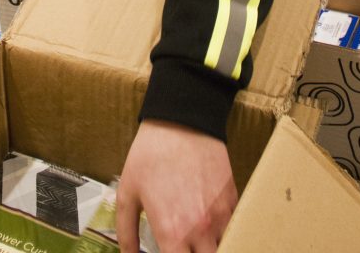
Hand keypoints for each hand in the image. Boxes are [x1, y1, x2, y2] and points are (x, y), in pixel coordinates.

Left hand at [116, 121, 237, 252]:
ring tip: (195, 241)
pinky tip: (208, 224)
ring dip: (210, 248)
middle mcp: (200, 231)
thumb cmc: (151, 155)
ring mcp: (221, 217)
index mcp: (172, 234)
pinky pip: (232, 228)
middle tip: (181, 247)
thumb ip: (126, 233)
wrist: (182, 120)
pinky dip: (223, 232)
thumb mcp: (127, 192)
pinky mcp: (232, 200)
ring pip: (223, 249)